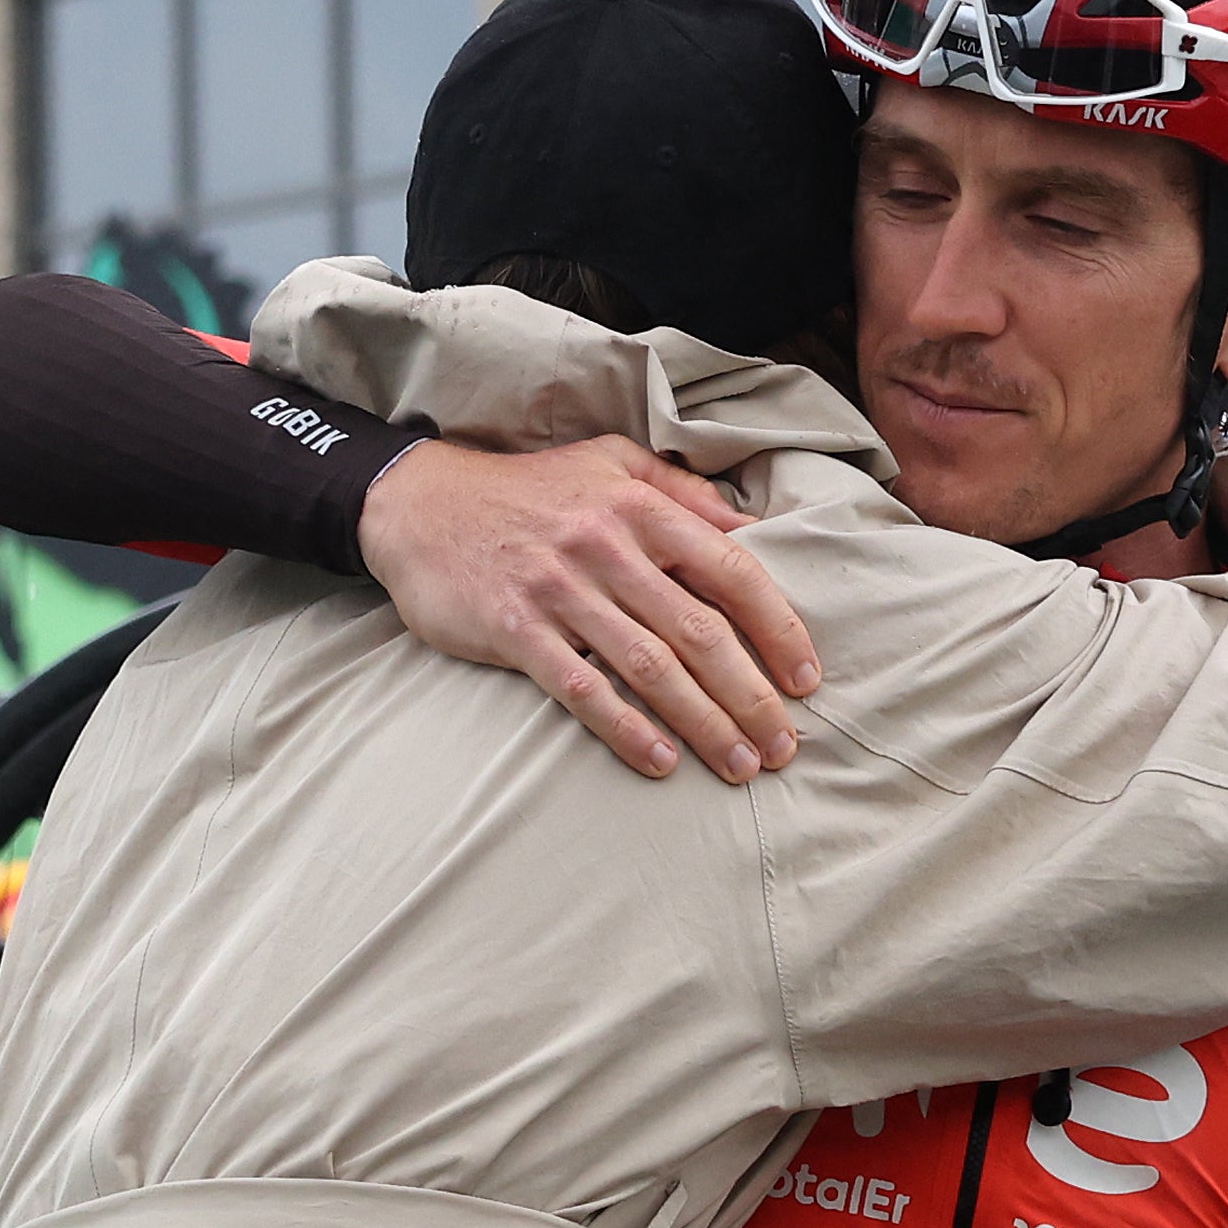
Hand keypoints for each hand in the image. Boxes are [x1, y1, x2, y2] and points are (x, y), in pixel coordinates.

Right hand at [354, 432, 815, 779]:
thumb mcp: (609, 462)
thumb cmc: (529, 490)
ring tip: (739, 765)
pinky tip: (662, 762)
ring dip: (704, 723)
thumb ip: (681, 493)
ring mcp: (560, 589)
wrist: (421, 504)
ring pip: (651, 667)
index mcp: (639, 506)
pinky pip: (582, 689)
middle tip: (784, 747)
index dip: (777, 629)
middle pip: (700, 632)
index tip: (806, 679)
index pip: (731, 571)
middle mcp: (606, 546)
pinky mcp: (516, 629)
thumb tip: (752, 531)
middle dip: (752, 696)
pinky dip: (627, 729)